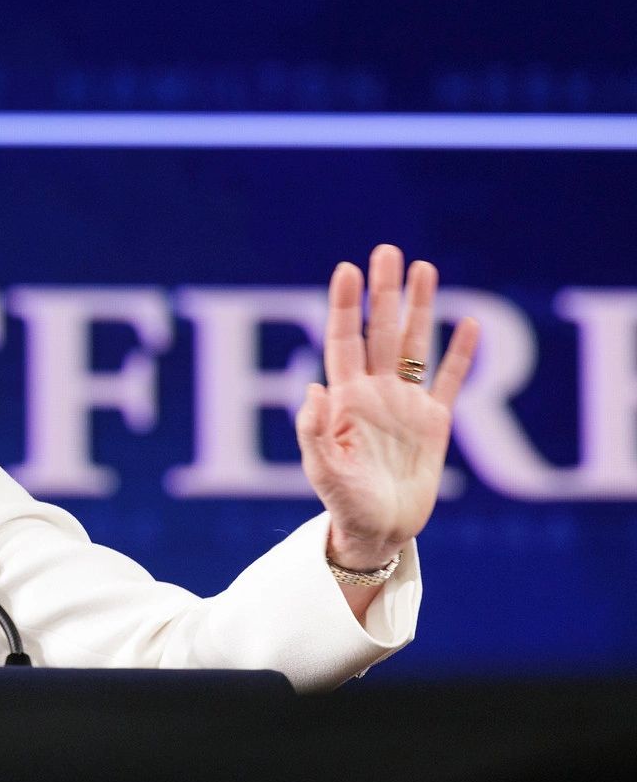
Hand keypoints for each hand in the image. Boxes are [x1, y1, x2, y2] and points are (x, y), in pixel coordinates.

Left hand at [295, 245, 479, 569]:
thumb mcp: (323, 471)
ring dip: (419, 308)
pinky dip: (460, 354)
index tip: (347, 269)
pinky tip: (468, 322)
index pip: (344, 340)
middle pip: (380, 331)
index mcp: (345, 399)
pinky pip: (450, 380)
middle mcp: (374, 393)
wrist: (379, 531)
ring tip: (424, 268)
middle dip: (384, 292)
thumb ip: (316, 432)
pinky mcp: (434, 423)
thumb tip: (313, 388)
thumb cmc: (344, 504)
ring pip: (414, 345)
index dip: (346, 306)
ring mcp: (405, 404)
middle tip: (388, 250)